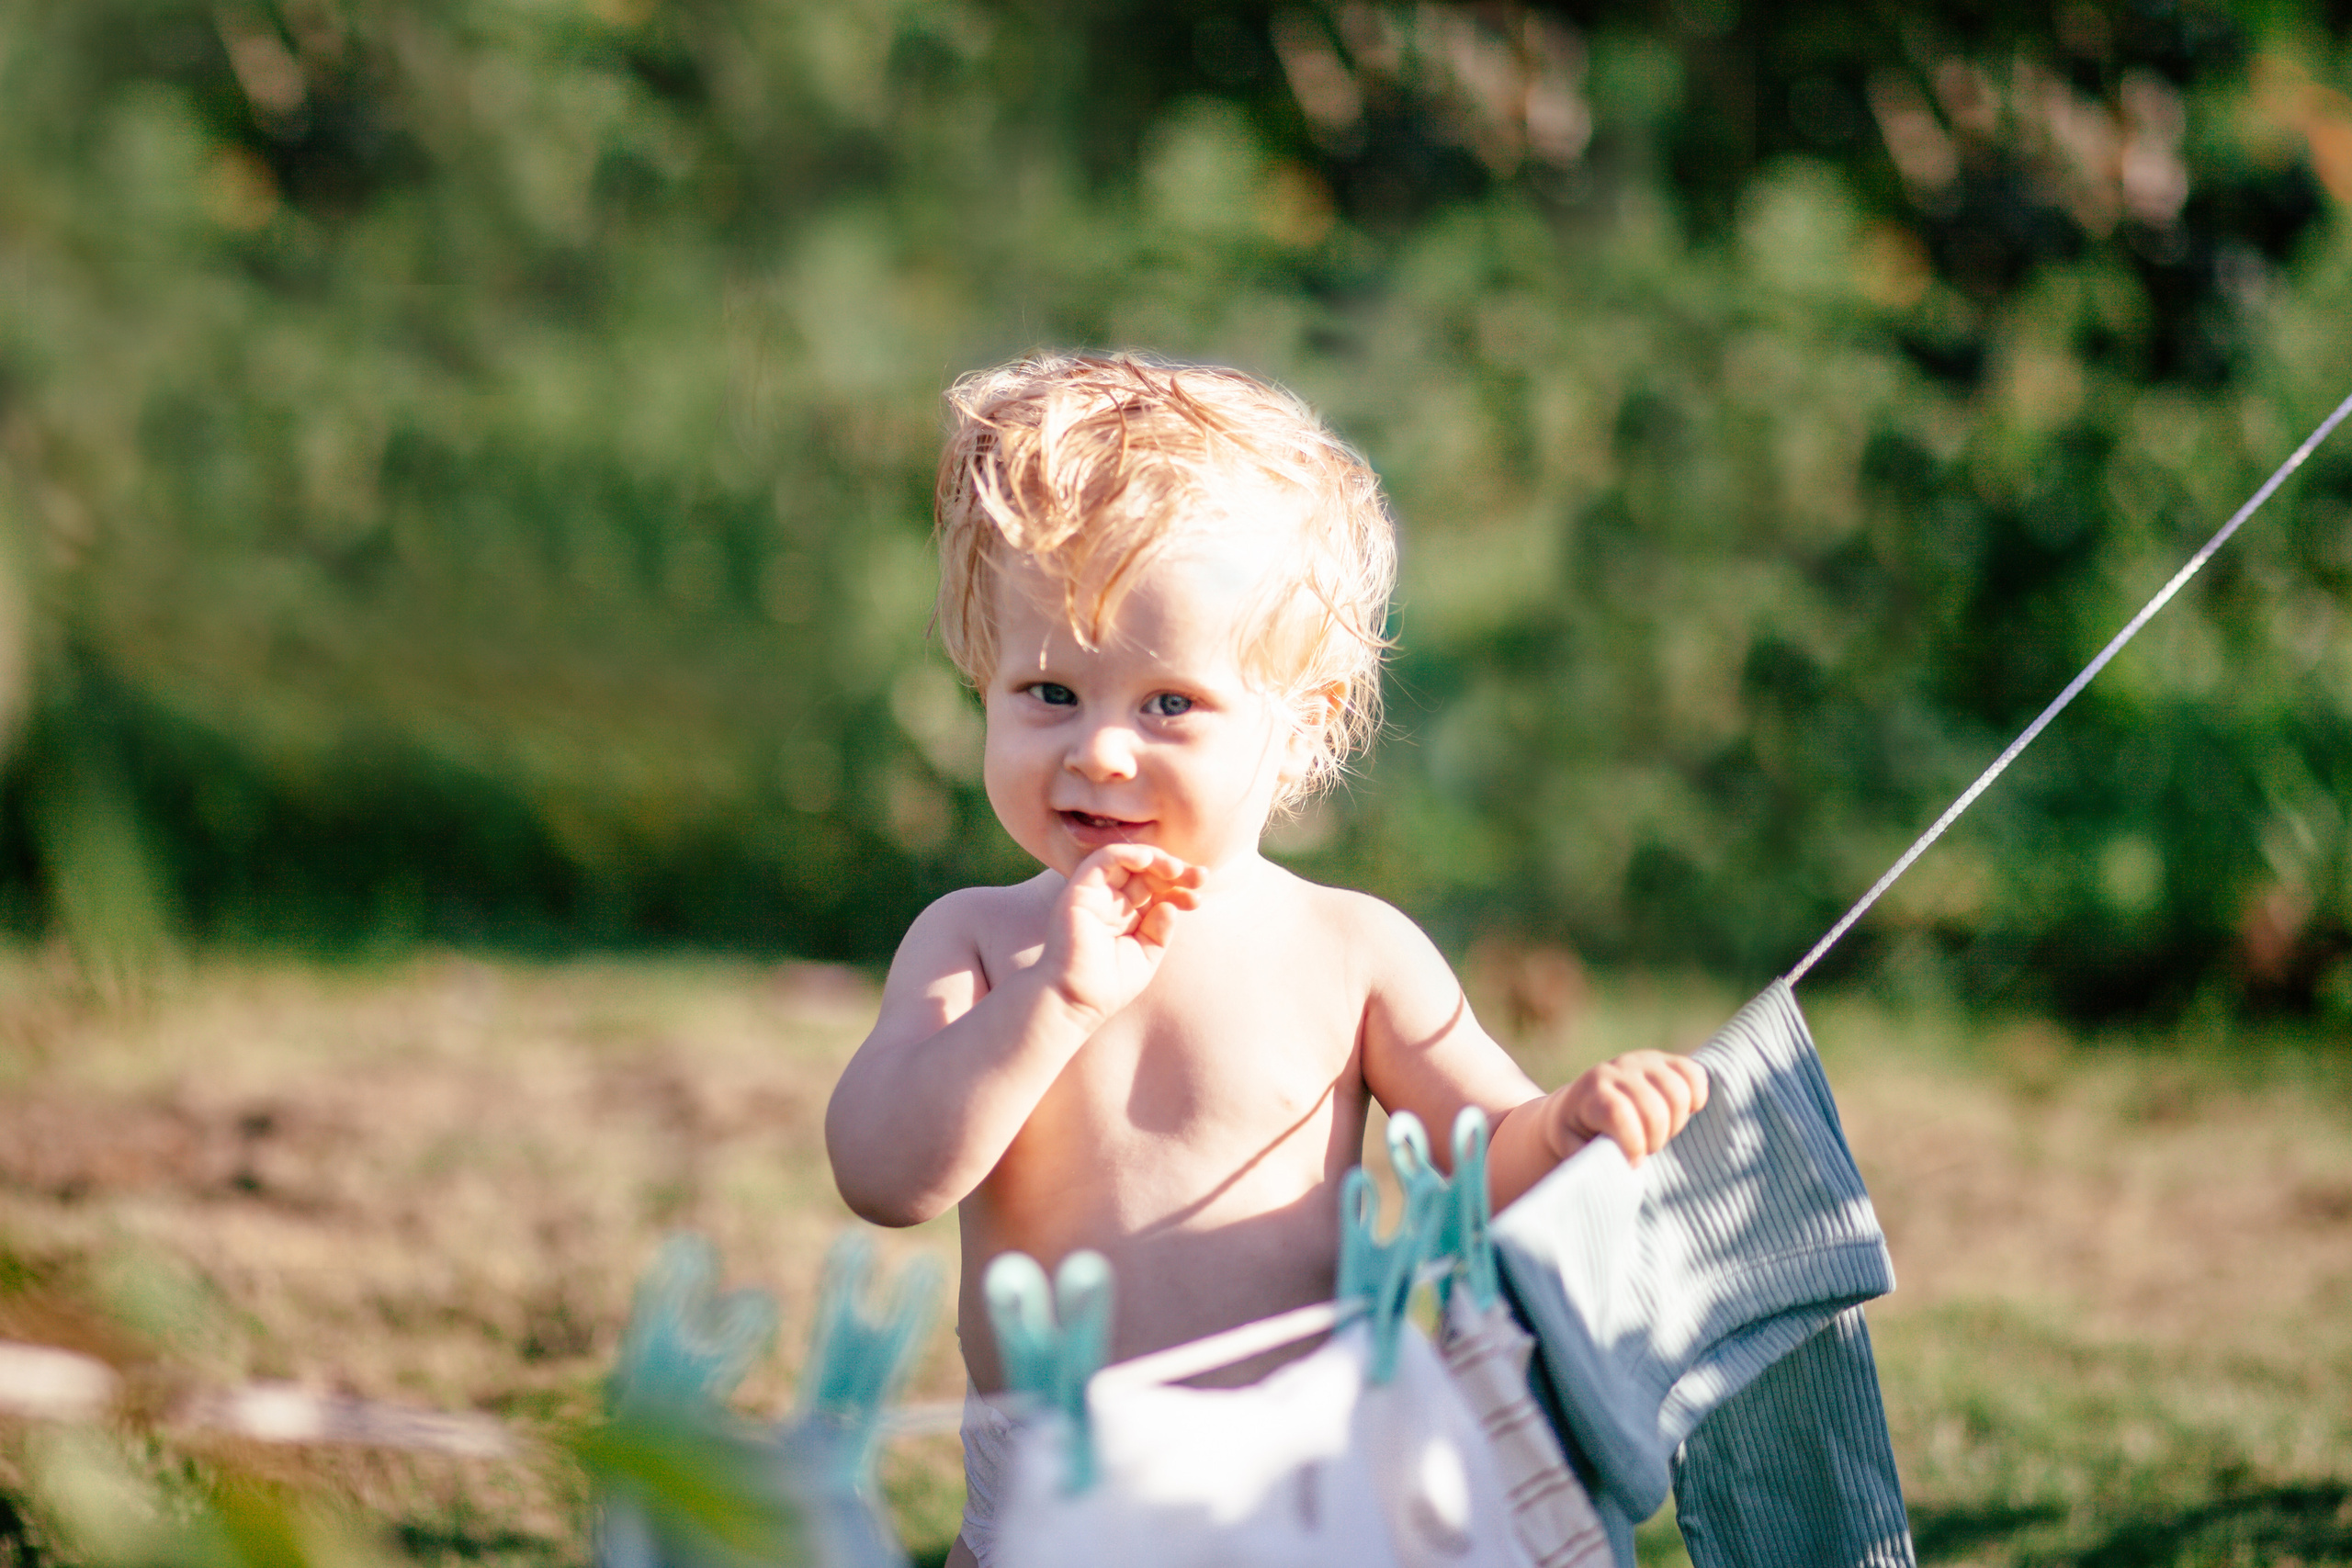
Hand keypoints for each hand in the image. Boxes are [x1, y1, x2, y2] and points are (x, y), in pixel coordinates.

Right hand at [1040, 845, 1203, 1025]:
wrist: (1074, 1001)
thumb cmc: (1107, 986)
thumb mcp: (1145, 956)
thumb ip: (1159, 930)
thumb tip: (1170, 905)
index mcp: (1126, 916)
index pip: (1155, 890)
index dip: (1178, 889)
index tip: (1197, 898)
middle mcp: (1110, 902)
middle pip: (1145, 873)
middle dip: (1175, 871)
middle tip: (1199, 877)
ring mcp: (1095, 894)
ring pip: (1127, 860)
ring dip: (1155, 858)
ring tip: (1177, 870)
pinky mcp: (1079, 890)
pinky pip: (1102, 860)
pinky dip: (1126, 853)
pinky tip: (1148, 860)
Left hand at [1549, 1051, 1708, 1166]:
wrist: (1579, 1104)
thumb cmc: (1577, 1136)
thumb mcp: (1573, 1150)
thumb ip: (1592, 1161)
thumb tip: (1618, 1170)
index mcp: (1591, 1093)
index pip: (1618, 1112)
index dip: (1633, 1143)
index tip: (1634, 1162)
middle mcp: (1617, 1070)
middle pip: (1653, 1108)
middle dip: (1656, 1139)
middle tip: (1647, 1149)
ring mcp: (1643, 1061)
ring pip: (1677, 1092)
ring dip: (1676, 1122)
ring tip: (1661, 1132)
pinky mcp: (1665, 1061)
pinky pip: (1693, 1073)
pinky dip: (1697, 1095)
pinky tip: (1686, 1111)